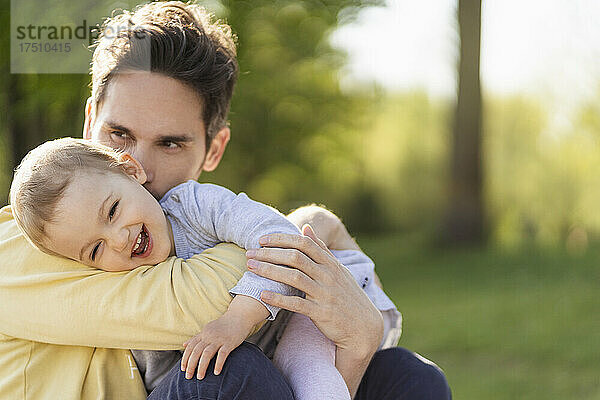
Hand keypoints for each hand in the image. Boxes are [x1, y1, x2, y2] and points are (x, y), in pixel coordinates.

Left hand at [180, 313, 248, 379]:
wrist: (240, 315)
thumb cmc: (224, 324)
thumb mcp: (208, 328)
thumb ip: (197, 337)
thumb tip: (184, 344)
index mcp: (204, 333)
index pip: (190, 346)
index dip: (185, 358)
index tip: (182, 369)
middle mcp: (209, 336)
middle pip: (196, 351)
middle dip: (190, 365)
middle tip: (188, 376)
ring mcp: (219, 339)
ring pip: (207, 354)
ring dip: (201, 366)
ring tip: (200, 377)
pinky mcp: (230, 342)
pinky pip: (222, 354)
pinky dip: (218, 363)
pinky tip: (216, 372)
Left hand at [246, 225, 382, 356]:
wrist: (363, 326)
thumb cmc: (346, 295)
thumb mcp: (337, 269)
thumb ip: (320, 248)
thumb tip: (306, 228)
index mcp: (330, 263)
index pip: (304, 243)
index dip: (281, 239)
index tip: (262, 240)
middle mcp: (328, 275)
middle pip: (296, 258)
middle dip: (270, 253)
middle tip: (249, 253)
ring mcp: (325, 294)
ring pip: (294, 278)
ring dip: (270, 271)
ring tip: (251, 268)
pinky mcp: (321, 313)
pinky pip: (297, 304)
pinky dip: (279, 298)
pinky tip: (263, 294)